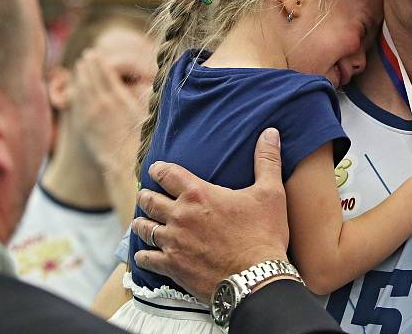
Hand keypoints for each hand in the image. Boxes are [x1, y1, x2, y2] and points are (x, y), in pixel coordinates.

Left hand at [67, 50, 145, 170]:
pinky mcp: (84, 125)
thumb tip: (142, 86)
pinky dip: (76, 91)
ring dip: (80, 76)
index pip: (107, 75)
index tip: (97, 54)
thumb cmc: (141, 140)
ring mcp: (91, 114)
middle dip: (89, 66)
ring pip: (83, 89)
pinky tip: (76, 86)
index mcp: (120, 99)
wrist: (124, 162)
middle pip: (92, 78)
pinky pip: (78, 103)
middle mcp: (103, 104)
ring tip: (79, 66)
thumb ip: (140, 98)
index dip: (101, 64)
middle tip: (87, 55)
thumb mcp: (146, 114)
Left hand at [132, 128, 288, 301]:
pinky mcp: (172, 266)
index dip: (158, 169)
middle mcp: (180, 215)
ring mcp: (173, 242)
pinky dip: (143, 256)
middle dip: (146, 195)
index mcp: (199, 194)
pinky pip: (146, 259)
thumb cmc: (263, 234)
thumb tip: (270, 133)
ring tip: (141, 221)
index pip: (168, 174)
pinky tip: (142, 255)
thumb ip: (267, 160)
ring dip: (141, 223)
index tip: (155, 169)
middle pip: (150, 200)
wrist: (256, 278)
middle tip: (145, 195)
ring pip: (144, 228)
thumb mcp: (270, 193)